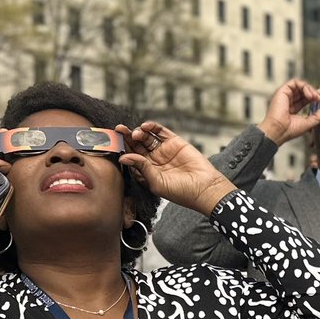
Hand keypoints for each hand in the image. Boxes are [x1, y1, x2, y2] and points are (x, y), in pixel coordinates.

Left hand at [117, 121, 233, 213]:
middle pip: (136, 145)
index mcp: (147, 172)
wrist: (204, 187)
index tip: (115, 144)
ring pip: (147, 137)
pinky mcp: (174, 142)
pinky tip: (146, 126)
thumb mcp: (156, 182)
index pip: (131, 158)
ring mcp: (164, 151)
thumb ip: (141, 167)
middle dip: (127, 137)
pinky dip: (152, 127)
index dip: (123, 150)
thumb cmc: (181, 192)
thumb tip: (124, 157)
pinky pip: (161, 132)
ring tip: (136, 133)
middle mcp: (154, 161)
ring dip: (139, 132)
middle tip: (119, 130)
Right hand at [258, 79, 319, 145]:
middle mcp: (288, 100)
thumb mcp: (308, 123)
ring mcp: (285, 95)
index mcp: (293, 108)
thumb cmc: (290, 130)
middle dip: (314, 92)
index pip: (305, 98)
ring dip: (310, 89)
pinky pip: (295, 82)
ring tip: (315, 97)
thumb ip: (317, 116)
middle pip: (303, 91)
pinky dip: (304, 86)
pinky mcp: (282, 91)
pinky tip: (309, 95)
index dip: (314, 95)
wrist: (278, 131)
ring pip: (300, 85)